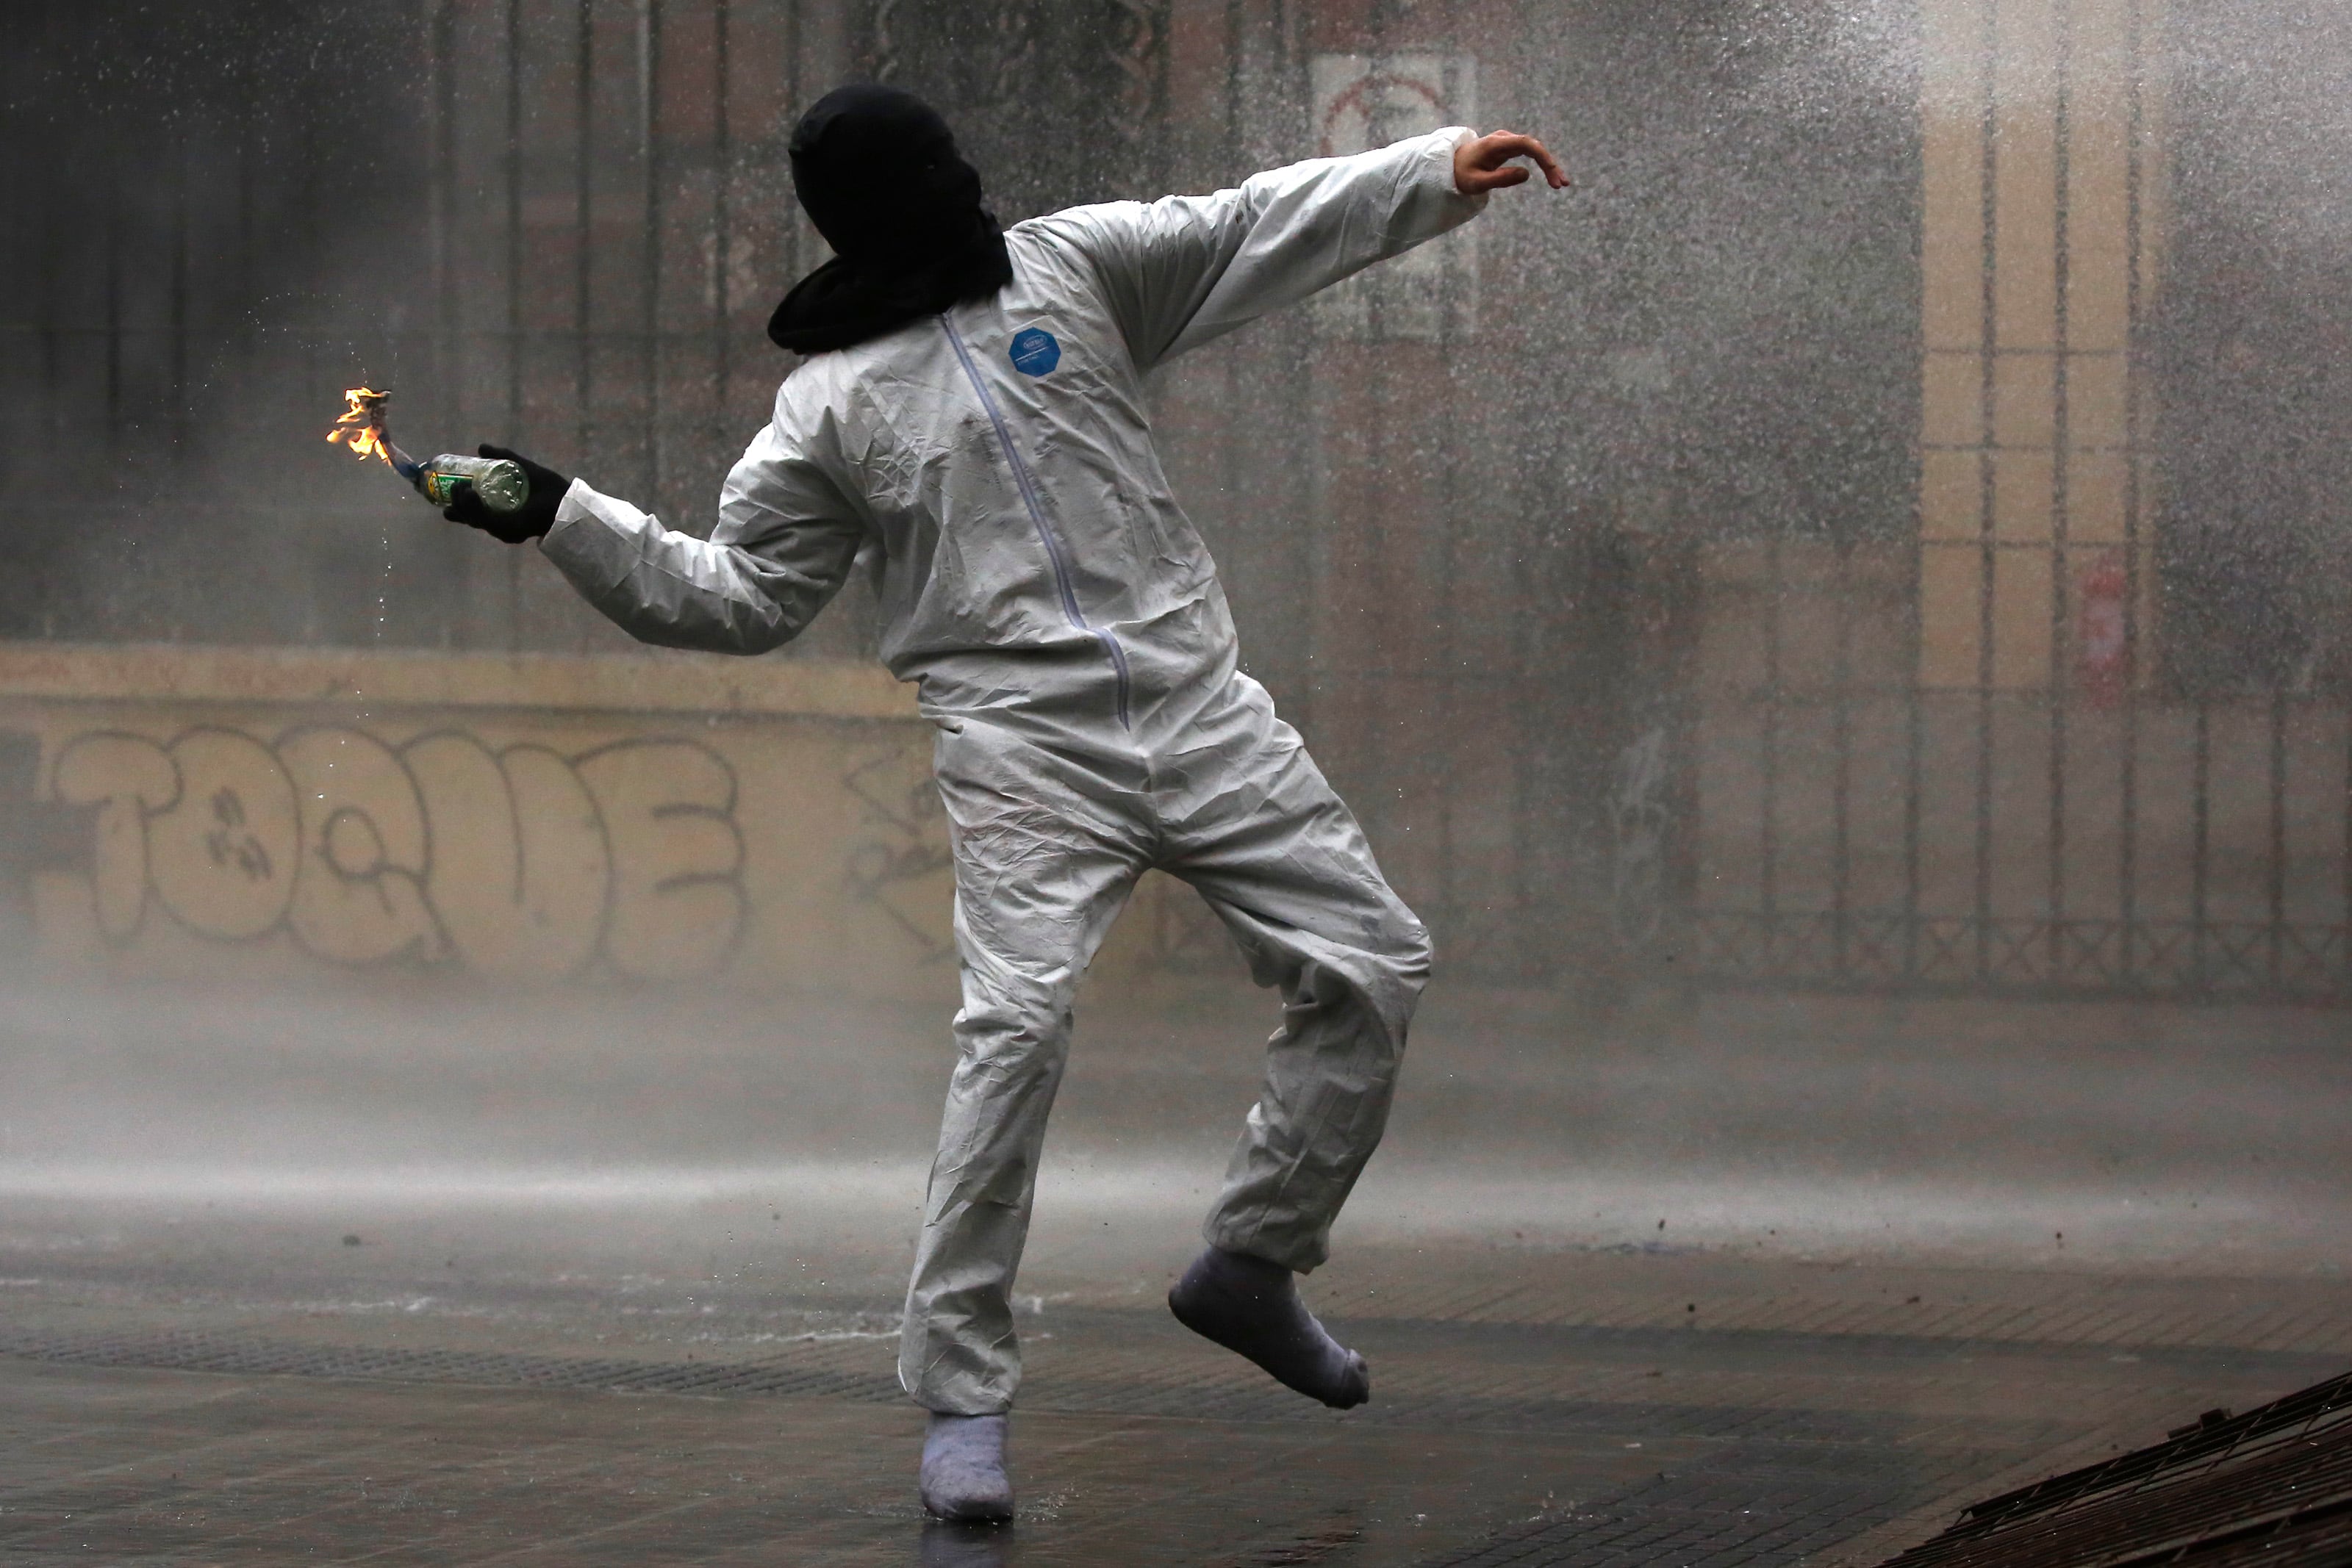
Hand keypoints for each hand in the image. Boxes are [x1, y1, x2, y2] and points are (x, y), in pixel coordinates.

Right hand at [443, 444, 569, 543]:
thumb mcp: (519, 467)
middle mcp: (500, 522)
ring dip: (462, 504)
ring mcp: (504, 528)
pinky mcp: (510, 531)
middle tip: (453, 486)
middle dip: (456, 503)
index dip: (457, 502)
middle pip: (469, 517)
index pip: (473, 509)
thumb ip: (501, 457)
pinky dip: (475, 509)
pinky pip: (486, 523)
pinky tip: (469, 495)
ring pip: (475, 520)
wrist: (565, 498)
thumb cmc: (546, 487)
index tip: (447, 490)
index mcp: (499, 510)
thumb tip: (480, 447)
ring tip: (460, 488)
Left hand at [1454, 130, 1569, 194]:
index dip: (1542, 156)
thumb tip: (1527, 174)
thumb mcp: (1477, 183)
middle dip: (1550, 164)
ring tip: (1560, 183)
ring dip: (1548, 165)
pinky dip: (1541, 163)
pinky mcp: (1509, 146)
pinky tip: (1551, 175)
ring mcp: (1507, 141)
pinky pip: (1530, 152)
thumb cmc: (1461, 174)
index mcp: (1495, 144)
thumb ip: (1500, 179)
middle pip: (1534, 146)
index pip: (1526, 144)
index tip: (1552, 172)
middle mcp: (1503, 139)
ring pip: (1534, 149)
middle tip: (1561, 185)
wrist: (1450, 164)